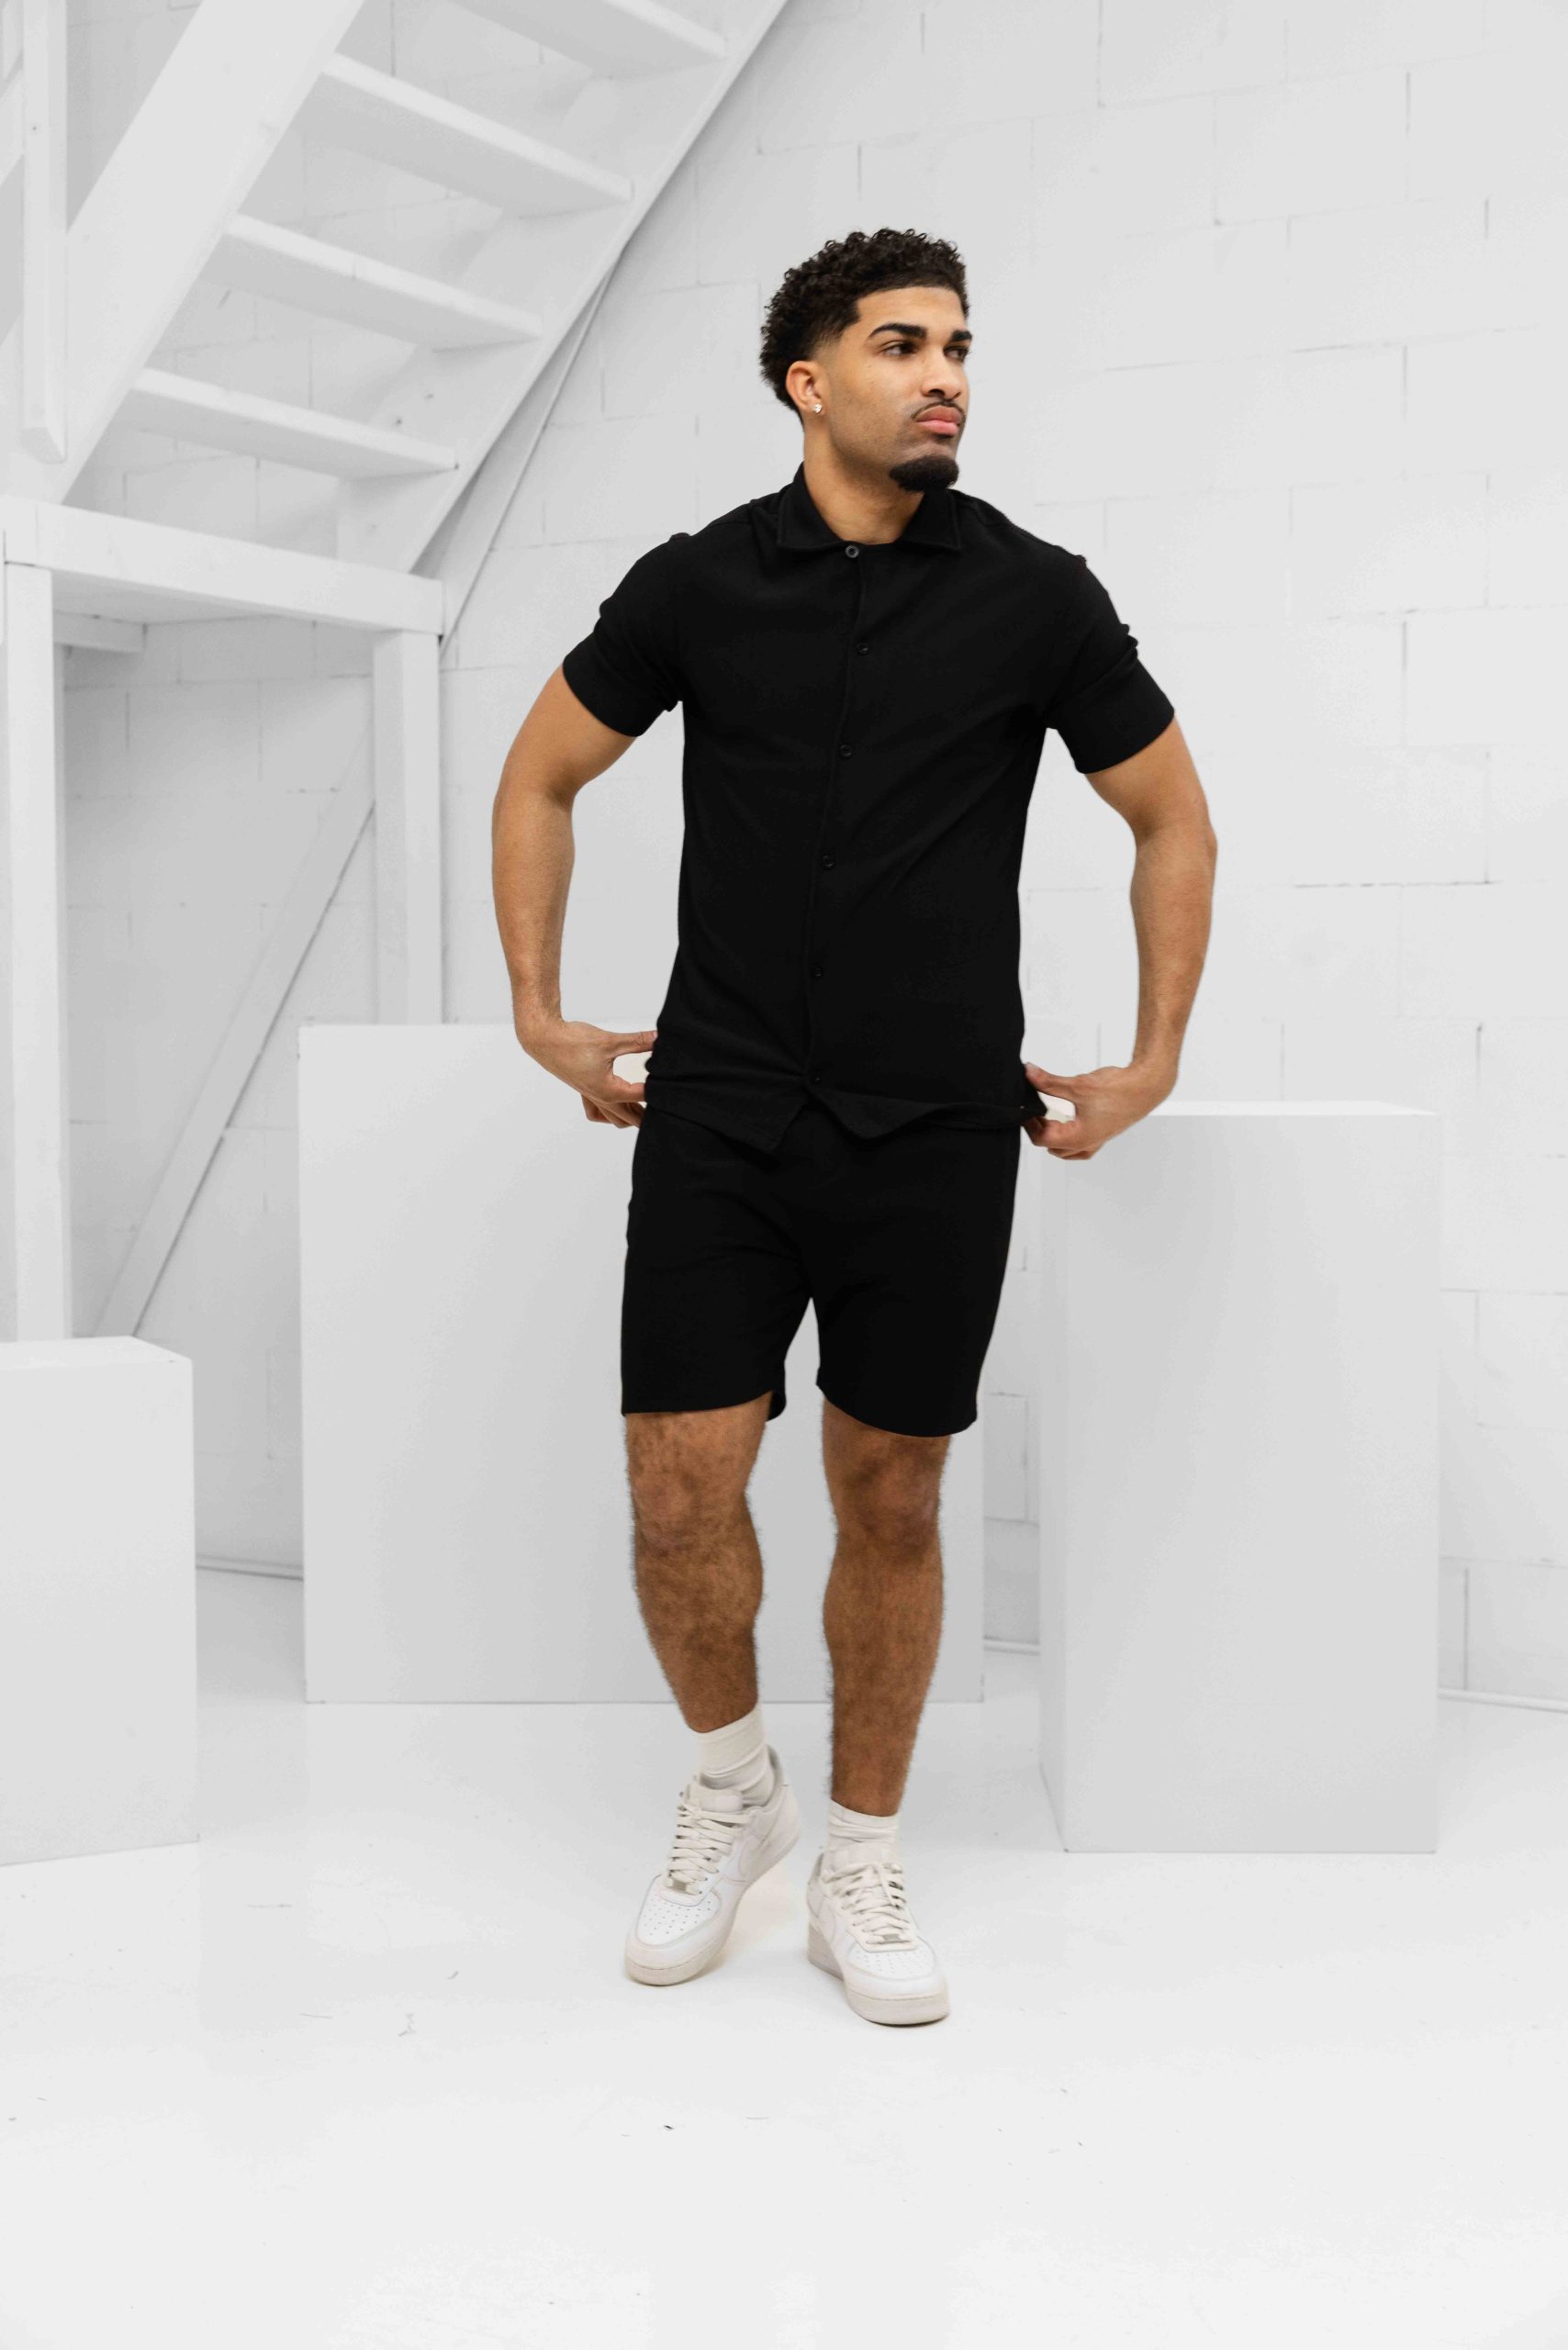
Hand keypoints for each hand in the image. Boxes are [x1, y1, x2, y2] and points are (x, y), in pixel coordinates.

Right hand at [518, 1018, 657, 1127]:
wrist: (545, 1040)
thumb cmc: (572, 1042)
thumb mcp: (610, 1041)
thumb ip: (638, 1041)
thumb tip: (659, 1039)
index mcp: (610, 1091)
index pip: (642, 1097)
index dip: (657, 1091)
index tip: (671, 1085)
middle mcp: (601, 1099)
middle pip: (631, 1118)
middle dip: (647, 1114)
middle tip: (664, 1107)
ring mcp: (591, 1096)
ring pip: (614, 1119)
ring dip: (629, 1117)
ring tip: (644, 1108)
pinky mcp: (583, 1090)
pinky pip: (597, 1112)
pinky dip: (608, 1113)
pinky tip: (615, 1104)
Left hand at [1022, 1057, 1173, 1158]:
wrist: (1146, 1087)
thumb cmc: (1120, 1091)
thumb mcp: (1078, 1085)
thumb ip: (1049, 1082)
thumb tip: (1029, 1073)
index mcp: (1078, 1138)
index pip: (1041, 1138)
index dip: (1029, 1122)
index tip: (1025, 1107)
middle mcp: (1086, 1143)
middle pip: (1050, 1146)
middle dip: (1038, 1129)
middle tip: (1032, 1110)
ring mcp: (1096, 1140)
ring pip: (1066, 1151)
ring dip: (1053, 1138)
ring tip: (1045, 1118)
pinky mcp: (1102, 1133)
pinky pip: (1081, 1147)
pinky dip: (1069, 1140)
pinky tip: (1067, 1125)